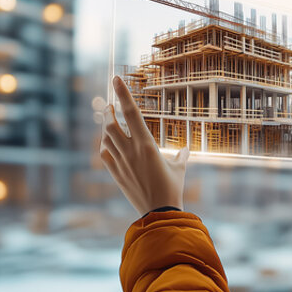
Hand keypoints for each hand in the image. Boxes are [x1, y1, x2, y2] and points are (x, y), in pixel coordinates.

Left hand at [100, 76, 189, 214]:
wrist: (159, 212)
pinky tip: (106, 143)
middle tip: (110, 104)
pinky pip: (105, 155)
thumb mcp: (179, 169)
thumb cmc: (172, 189)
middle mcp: (131, 151)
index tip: (116, 80)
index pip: (131, 113)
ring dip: (105, 126)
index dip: (123, 94)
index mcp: (147, 145)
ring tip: (108, 119)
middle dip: (109, 111)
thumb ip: (181, 156)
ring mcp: (121, 162)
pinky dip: (104, 145)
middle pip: (111, 124)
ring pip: (106, 137)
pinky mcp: (116, 174)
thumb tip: (186, 150)